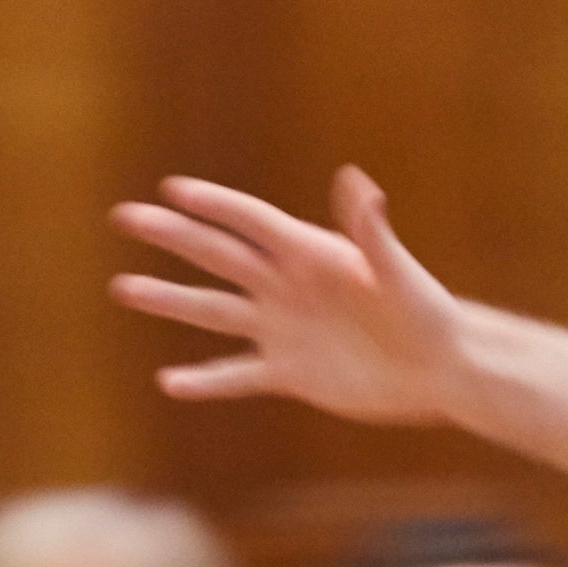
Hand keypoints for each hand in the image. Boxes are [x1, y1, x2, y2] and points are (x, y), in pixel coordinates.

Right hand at [111, 167, 467, 424]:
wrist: (443, 371)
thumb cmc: (430, 316)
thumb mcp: (398, 274)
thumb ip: (373, 233)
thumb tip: (359, 184)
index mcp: (313, 255)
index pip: (253, 222)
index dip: (216, 205)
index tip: (173, 189)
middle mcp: (290, 287)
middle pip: (221, 256)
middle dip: (174, 236)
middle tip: (127, 216)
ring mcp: (284, 329)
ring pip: (215, 312)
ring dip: (171, 300)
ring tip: (124, 287)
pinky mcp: (290, 372)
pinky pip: (237, 375)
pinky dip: (205, 381)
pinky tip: (169, 382)